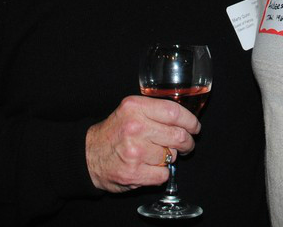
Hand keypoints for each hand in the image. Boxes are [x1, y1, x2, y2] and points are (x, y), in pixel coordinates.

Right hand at [85, 95, 200, 191]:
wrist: (88, 156)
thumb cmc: (113, 132)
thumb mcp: (129, 110)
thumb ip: (154, 111)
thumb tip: (185, 118)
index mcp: (135, 108)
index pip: (174, 113)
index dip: (190, 121)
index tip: (195, 127)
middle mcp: (135, 128)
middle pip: (178, 136)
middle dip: (187, 142)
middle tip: (186, 145)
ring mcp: (135, 152)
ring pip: (171, 156)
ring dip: (169, 157)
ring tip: (156, 155)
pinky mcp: (134, 173)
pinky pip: (163, 174)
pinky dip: (161, 173)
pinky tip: (149, 167)